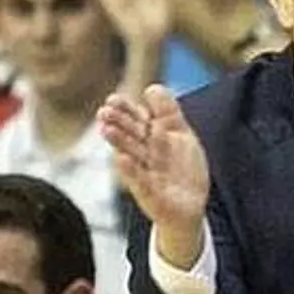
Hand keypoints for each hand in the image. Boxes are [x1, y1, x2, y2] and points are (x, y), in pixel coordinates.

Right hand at [98, 85, 209, 243]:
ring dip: (119, 142)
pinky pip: (140, 181)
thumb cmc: (181, 169)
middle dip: (119, 123)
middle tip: (104, 112)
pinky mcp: (151, 195)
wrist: (190, 206)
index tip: (113, 99)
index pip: (137, 120)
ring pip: (131, 155)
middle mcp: (146, 154)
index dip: (125, 110)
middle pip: (131, 136)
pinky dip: (131, 171)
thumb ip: (168, 112)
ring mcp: (147, 174)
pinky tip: (122, 158)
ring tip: (107, 130)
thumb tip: (152, 87)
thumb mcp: (180, 135)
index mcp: (152, 139)